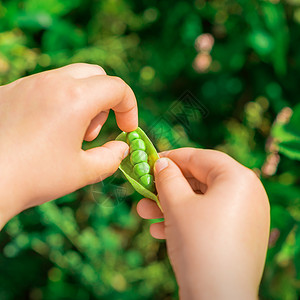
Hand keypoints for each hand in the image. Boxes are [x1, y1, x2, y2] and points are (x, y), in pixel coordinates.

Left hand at [0, 63, 136, 227]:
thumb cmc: (34, 178)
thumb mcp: (83, 172)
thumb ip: (111, 157)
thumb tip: (121, 147)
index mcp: (75, 99)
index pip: (117, 88)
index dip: (129, 108)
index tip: (125, 129)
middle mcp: (51, 82)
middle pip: (95, 74)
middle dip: (106, 101)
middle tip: (93, 131)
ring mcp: (26, 84)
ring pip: (69, 78)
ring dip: (81, 101)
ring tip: (69, 134)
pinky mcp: (8, 91)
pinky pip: (44, 87)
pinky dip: (57, 102)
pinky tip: (45, 131)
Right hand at [137, 148, 269, 299]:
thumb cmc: (198, 243)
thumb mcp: (177, 204)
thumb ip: (167, 177)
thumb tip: (162, 163)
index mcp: (238, 178)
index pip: (201, 157)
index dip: (172, 157)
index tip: (151, 160)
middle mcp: (246, 194)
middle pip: (199, 180)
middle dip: (166, 188)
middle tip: (143, 190)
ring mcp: (243, 217)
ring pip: (200, 202)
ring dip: (170, 206)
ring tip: (144, 212)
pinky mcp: (236, 236)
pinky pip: (206, 219)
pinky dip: (183, 221)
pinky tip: (159, 230)